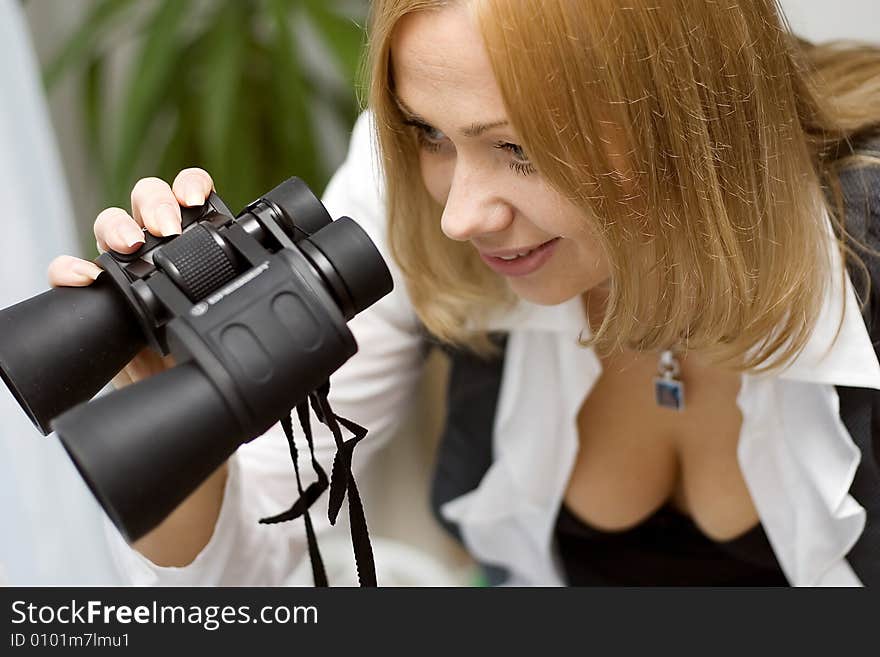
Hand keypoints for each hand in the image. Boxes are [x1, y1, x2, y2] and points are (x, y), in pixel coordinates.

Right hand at [47, 168, 214, 386]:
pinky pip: (68, 270)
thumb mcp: (222, 315)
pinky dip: (70, 268)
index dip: (189, 186)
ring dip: (116, 226)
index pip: (187, 194)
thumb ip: (233, 295)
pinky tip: (85, 277)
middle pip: (146, 199)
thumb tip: (257, 290)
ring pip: (110, 224)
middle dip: (154, 203)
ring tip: (131, 245)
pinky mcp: (94, 293)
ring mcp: (123, 266)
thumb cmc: (199, 346)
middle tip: (166, 227)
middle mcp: (156, 246)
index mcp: (191, 241)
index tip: (195, 200)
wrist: (171, 385)